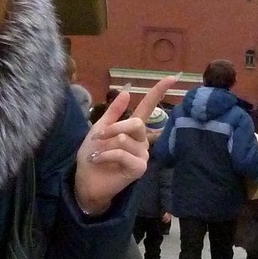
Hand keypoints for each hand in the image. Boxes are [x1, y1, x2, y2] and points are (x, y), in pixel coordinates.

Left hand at [74, 77, 176, 216]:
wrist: (85, 180)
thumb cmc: (93, 155)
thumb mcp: (99, 129)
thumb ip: (113, 112)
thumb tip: (128, 91)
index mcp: (133, 129)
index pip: (149, 108)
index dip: (159, 92)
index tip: (172, 77)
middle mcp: (142, 140)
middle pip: (136, 123)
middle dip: (114, 128)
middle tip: (98, 137)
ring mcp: (142, 155)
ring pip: (126, 139)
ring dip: (105, 144)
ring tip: (97, 153)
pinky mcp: (139, 169)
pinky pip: (122, 153)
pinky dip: (106, 155)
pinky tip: (98, 160)